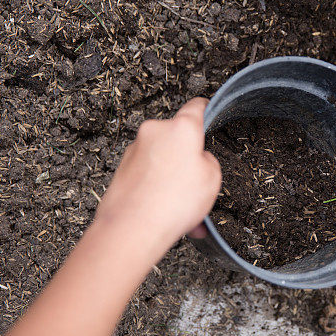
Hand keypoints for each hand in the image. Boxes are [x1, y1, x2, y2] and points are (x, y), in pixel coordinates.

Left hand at [93, 97, 221, 261]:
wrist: (132, 228)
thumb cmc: (171, 203)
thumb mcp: (212, 178)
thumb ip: (207, 161)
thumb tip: (197, 161)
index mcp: (181, 128)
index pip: (197, 107)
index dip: (206, 110)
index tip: (207, 110)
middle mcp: (155, 132)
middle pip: (178, 139)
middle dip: (188, 161)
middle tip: (198, 185)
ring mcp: (136, 149)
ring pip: (163, 160)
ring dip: (174, 180)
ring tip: (185, 211)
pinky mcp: (123, 167)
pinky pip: (148, 175)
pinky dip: (158, 190)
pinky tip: (167, 214)